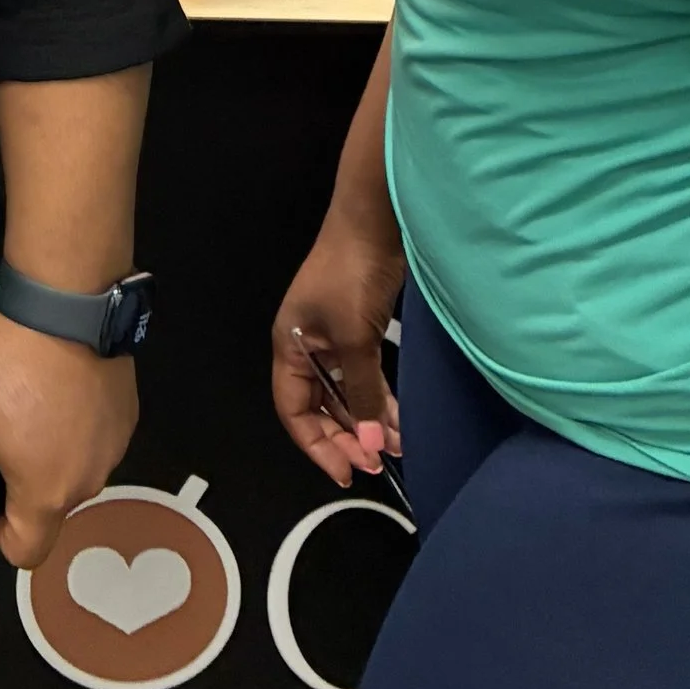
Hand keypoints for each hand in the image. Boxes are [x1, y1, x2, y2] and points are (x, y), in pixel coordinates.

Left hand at [0, 309, 137, 570]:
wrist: (66, 302)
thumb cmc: (5, 368)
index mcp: (47, 495)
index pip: (24, 551)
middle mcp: (90, 482)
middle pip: (49, 512)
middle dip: (19, 488)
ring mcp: (115, 448)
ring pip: (73, 476)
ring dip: (48, 459)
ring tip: (27, 406)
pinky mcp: (128, 416)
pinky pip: (95, 444)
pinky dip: (73, 432)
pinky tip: (57, 392)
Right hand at [273, 222, 405, 486]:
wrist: (376, 217)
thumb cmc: (352, 273)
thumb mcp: (355, 338)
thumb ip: (362, 393)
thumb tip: (372, 444)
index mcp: (289, 345)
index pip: (294, 411)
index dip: (317, 445)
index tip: (348, 471)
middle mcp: (306, 344)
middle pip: (319, 405)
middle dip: (346, 436)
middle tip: (376, 462)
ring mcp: (334, 335)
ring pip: (345, 392)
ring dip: (367, 420)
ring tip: (396, 446)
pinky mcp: (359, 326)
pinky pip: (363, 374)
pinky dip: (379, 397)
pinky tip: (399, 417)